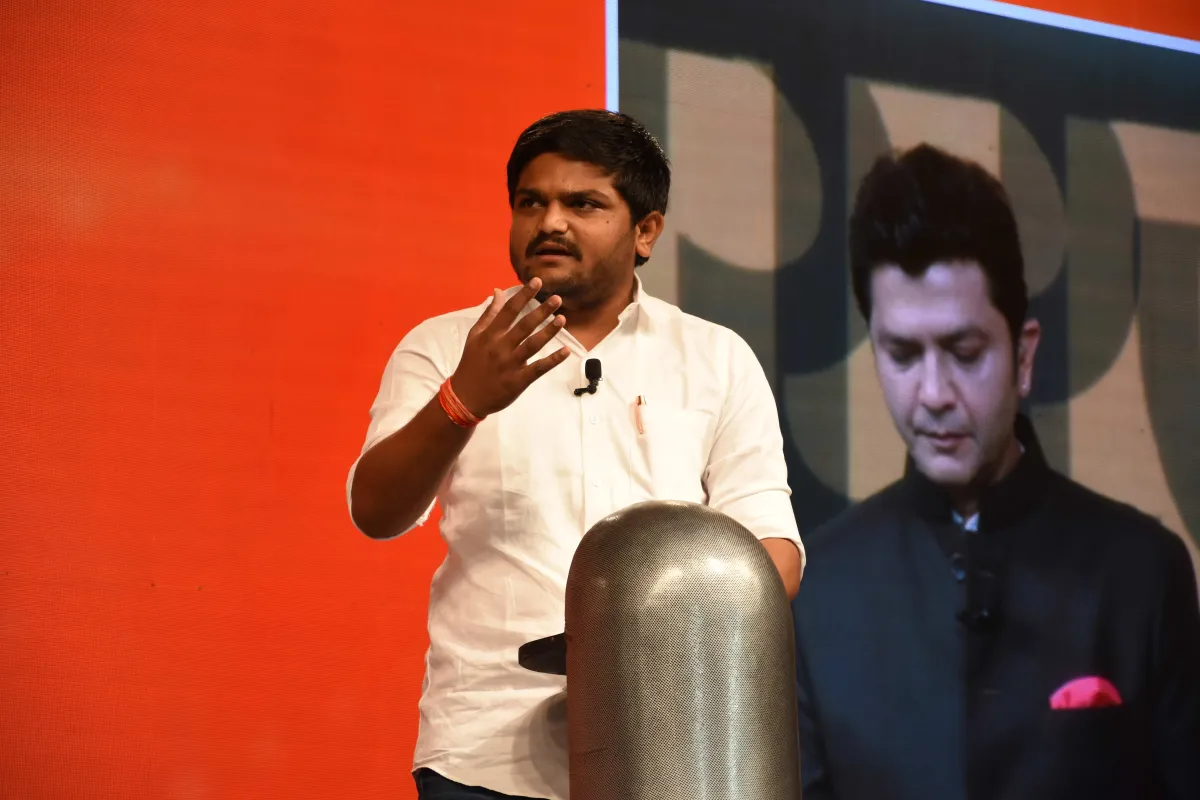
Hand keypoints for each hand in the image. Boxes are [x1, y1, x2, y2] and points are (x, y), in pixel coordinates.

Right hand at [450, 279, 569, 416]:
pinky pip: (538, 368)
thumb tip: (499, 291)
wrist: (466, 396)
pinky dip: (552, 360)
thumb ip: (489, 313)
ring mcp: (510, 364)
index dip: (523, 295)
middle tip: (557, 299)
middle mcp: (500, 347)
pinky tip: (565, 351)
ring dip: (548, 332)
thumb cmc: (471, 363)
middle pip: (523, 326)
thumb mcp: (475, 336)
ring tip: (562, 319)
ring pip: (532, 345)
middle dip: (541, 311)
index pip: (509, 311)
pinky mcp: (518, 381)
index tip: (537, 282)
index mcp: (490, 335)